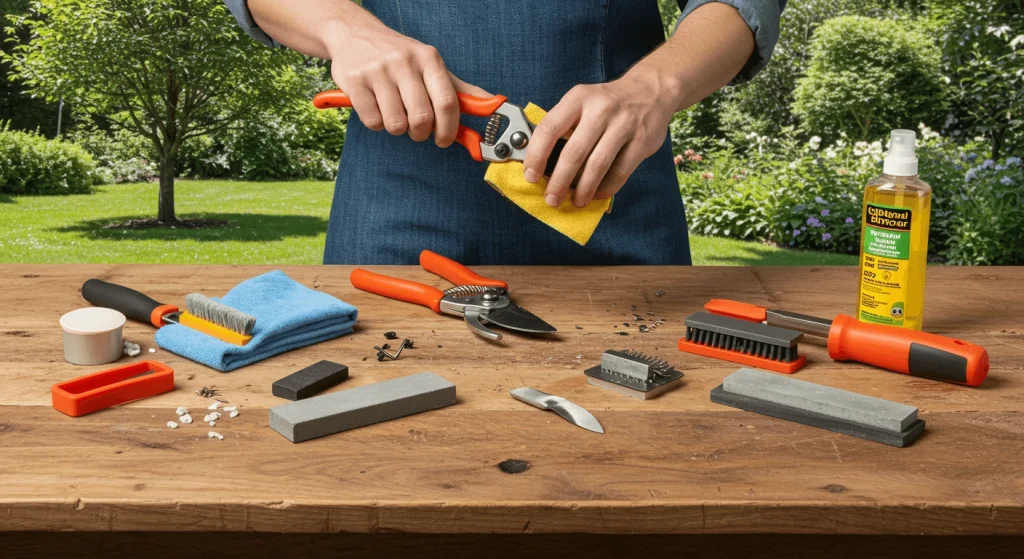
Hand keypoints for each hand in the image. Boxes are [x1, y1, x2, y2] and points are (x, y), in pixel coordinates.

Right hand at [326, 20, 488, 146]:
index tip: (445, 140)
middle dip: (421, 133)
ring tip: (395, 114)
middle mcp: (404, 62)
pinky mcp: (354, 82)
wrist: (355, 34)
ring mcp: (378, 71)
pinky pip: (373, 122)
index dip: (449, 129)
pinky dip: (377, 123)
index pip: (447, 103)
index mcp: (429, 59)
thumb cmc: (400, 57)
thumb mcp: (431, 66)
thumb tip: (491, 105)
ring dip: (398, 128)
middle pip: (422, 118)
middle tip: (416, 129)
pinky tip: (376, 107)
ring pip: (396, 124)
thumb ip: (460, 90)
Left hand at [523, 68, 681, 207]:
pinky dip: (607, 187)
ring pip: (598, 164)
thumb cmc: (608, 102)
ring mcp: (623, 124)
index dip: (536, 155)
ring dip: (583, 188)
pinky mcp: (641, 140)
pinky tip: (598, 194)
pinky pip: (620, 171)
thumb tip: (540, 161)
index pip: (550, 128)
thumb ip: (564, 125)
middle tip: (551, 198)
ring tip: (576, 201)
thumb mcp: (583, 101)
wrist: (651, 90)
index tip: (531, 176)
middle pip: (574, 151)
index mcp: (578, 98)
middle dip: (559, 181)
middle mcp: (600, 109)